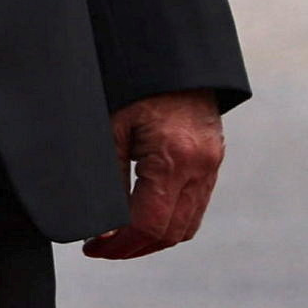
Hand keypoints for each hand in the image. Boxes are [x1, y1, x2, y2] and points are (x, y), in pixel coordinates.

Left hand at [84, 93, 224, 260]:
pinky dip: (170, 220)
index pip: (149, 223)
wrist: (176, 58)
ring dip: (154, 239)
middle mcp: (200, 167)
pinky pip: (195, 206)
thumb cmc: (136, 84)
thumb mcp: (112, 125)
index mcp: (173, 158)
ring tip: (120, 240)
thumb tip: (101, 221)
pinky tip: (144, 217)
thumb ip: (109, 174)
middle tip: (102, 249)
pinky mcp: (213, 162)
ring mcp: (211, 166)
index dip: (120, 244)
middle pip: (171, 233)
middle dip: (134, 248)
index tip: (94, 247)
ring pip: (187, 225)